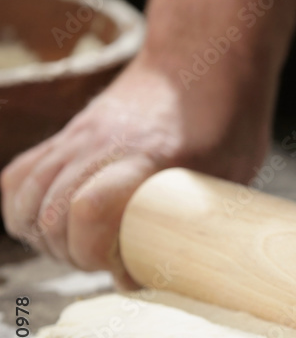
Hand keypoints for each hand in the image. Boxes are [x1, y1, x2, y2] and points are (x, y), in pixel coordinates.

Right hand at [1, 56, 272, 286]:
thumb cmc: (228, 119)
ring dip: (44, 236)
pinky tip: (53, 224)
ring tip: (81, 248)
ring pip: (24, 198)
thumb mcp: (233, 173)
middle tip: (107, 264)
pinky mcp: (66, 134)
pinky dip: (24, 208)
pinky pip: (19, 176)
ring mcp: (78, 136)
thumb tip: (158, 279)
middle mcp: (102, 144)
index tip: (121, 269)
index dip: (93, 251)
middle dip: (70, 254)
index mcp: (151, 155)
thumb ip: (200, 219)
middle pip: (48, 214)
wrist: (202, 58)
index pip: (90, 208)